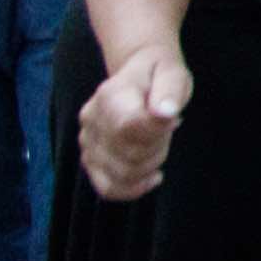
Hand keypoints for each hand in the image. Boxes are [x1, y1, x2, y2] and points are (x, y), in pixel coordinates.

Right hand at [77, 41, 191, 201]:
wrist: (138, 75)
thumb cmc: (159, 74)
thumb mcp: (172, 73)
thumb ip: (170, 91)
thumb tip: (165, 113)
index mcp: (111, 95)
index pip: (128, 127)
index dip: (157, 131)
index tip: (173, 118)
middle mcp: (92, 119)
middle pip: (129, 155)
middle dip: (159, 147)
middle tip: (167, 128)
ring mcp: (87, 141)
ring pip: (121, 175)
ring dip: (151, 165)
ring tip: (157, 143)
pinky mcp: (89, 159)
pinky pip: (107, 188)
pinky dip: (133, 188)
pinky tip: (152, 176)